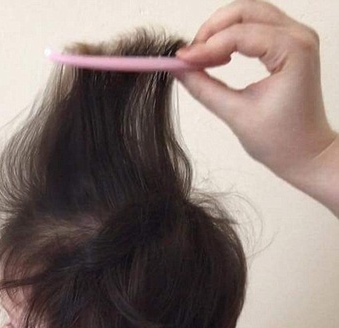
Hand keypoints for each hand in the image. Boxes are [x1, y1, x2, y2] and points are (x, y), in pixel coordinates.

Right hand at [176, 0, 335, 182]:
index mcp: (293, 51)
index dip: (207, 45)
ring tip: (203, 58)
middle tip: (190, 56)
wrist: (307, 154)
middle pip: (246, 12)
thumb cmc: (282, 141)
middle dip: (213, 30)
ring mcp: (297, 37)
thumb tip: (179, 69)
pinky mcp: (290, 44)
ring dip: (222, 30)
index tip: (182, 61)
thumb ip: (204, 88)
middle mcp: (299, 36)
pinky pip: (257, 26)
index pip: (241, 35)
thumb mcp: (236, 115)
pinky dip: (234, 36)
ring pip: (250, 14)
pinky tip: (220, 56)